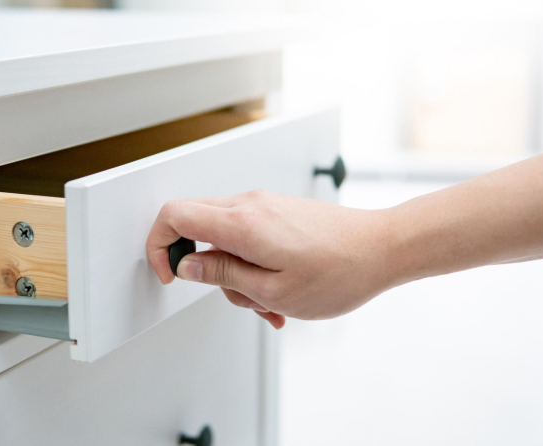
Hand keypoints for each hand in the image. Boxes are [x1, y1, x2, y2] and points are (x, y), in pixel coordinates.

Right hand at [145, 190, 397, 328]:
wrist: (383, 249)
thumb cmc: (339, 272)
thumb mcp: (272, 290)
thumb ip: (221, 274)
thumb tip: (187, 263)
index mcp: (241, 223)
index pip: (173, 215)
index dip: (159, 245)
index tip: (170, 273)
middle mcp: (249, 204)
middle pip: (194, 225)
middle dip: (205, 268)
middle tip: (233, 295)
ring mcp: (265, 204)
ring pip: (223, 237)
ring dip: (236, 274)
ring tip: (270, 301)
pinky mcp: (278, 210)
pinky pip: (247, 236)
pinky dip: (253, 265)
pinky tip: (280, 290)